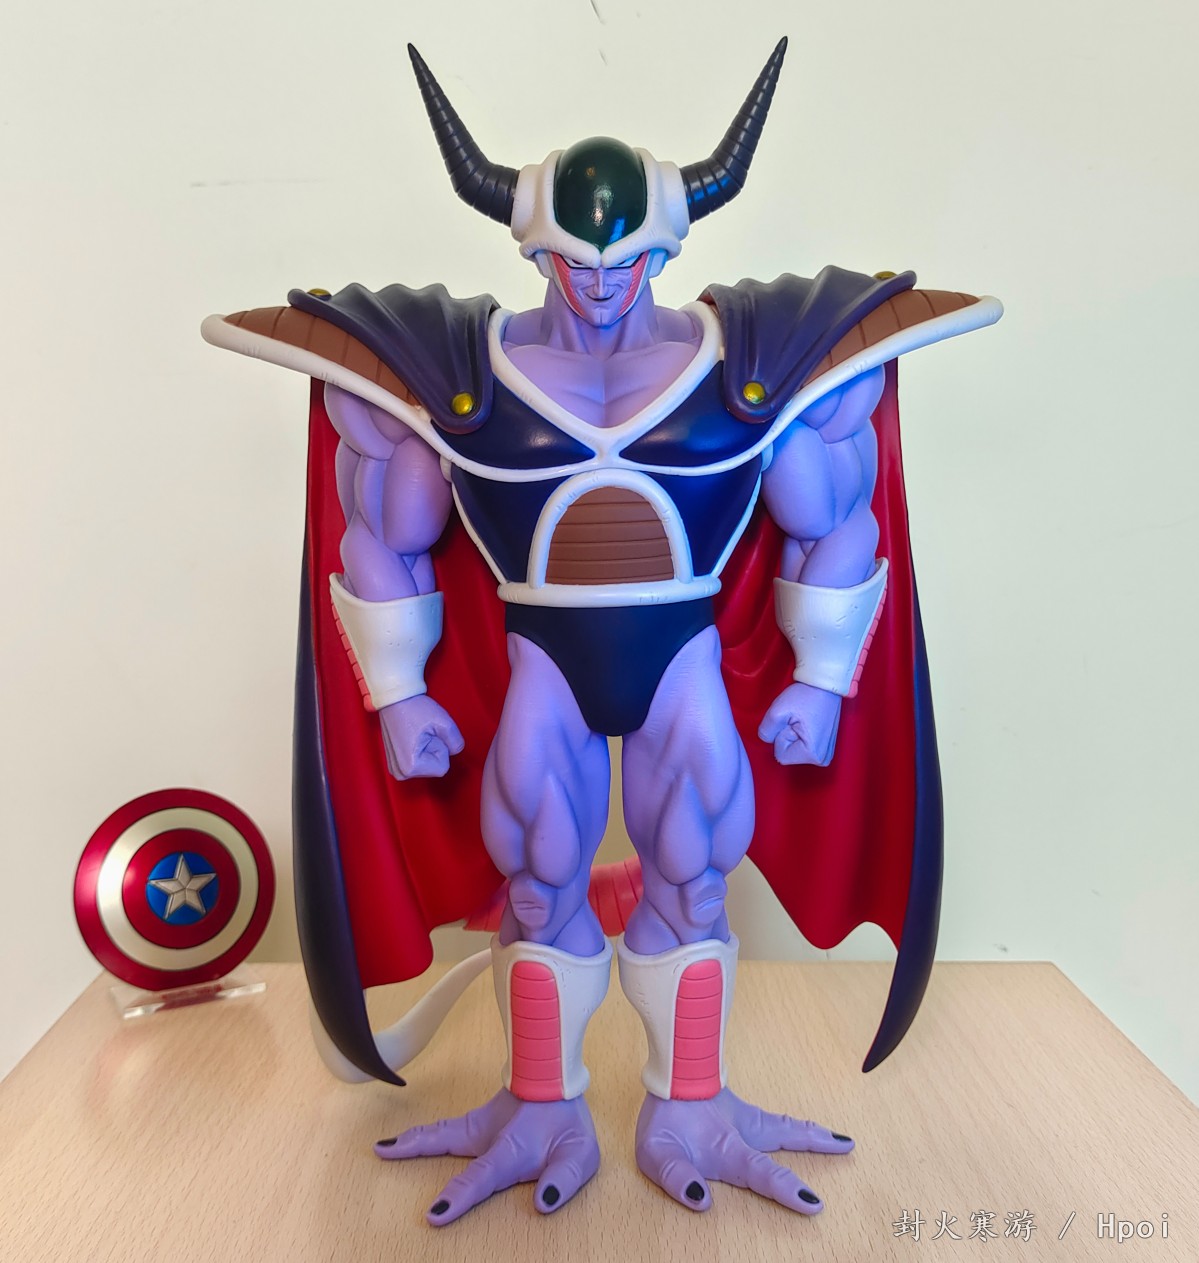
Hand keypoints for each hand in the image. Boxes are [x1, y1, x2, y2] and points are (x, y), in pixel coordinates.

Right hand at [376, 1089, 599, 1223]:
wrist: (559, 1082)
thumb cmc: (568, 1121)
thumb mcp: (581, 1154)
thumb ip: (564, 1179)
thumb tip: (544, 1201)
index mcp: (511, 1149)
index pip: (482, 1177)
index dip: (460, 1195)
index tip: (435, 1214)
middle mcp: (488, 1137)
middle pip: (448, 1142)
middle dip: (418, 1149)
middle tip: (385, 1153)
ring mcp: (478, 1127)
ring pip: (441, 1133)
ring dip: (412, 1140)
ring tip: (382, 1148)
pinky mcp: (475, 1124)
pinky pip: (443, 1130)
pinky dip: (420, 1136)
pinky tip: (399, 1143)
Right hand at [377, 694, 463, 779]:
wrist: (394, 699)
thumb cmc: (414, 709)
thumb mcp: (443, 722)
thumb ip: (456, 741)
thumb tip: (456, 751)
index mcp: (410, 767)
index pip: (443, 766)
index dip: (440, 747)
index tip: (427, 734)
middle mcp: (400, 773)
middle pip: (435, 767)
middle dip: (434, 749)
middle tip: (421, 733)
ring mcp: (396, 770)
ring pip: (428, 765)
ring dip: (428, 750)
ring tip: (416, 734)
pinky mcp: (396, 765)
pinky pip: (420, 763)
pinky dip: (420, 751)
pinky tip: (411, 739)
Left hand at [635, 1087, 853, 1213]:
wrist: (663, 1072)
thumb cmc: (661, 1118)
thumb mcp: (656, 1154)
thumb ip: (677, 1178)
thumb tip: (701, 1199)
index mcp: (728, 1149)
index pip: (762, 1173)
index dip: (787, 1189)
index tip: (814, 1203)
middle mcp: (743, 1132)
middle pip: (785, 1138)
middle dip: (815, 1144)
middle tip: (847, 1145)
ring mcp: (742, 1117)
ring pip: (782, 1125)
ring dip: (809, 1132)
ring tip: (838, 1139)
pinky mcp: (736, 1106)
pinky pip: (772, 1118)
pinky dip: (791, 1124)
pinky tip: (795, 1127)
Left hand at [757, 682, 841, 766]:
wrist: (825, 684)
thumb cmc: (806, 695)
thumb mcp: (778, 712)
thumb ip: (766, 731)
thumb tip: (766, 739)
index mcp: (813, 754)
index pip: (781, 755)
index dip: (781, 735)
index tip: (794, 721)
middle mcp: (822, 758)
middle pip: (788, 754)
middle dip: (787, 735)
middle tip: (798, 719)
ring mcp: (825, 752)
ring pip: (794, 749)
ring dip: (793, 734)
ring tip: (803, 719)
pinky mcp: (825, 746)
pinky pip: (801, 745)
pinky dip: (800, 734)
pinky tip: (808, 722)